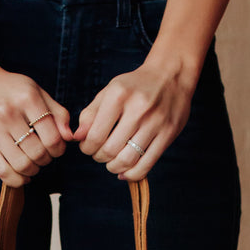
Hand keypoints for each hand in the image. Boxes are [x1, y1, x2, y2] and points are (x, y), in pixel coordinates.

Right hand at [0, 61, 73, 185]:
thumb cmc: (9, 88)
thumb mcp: (35, 91)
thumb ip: (57, 113)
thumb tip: (70, 137)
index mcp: (27, 99)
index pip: (52, 138)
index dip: (59, 149)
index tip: (56, 148)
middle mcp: (9, 114)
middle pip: (38, 154)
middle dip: (46, 160)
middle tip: (43, 156)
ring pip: (22, 165)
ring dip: (33, 171)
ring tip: (33, 164)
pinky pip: (3, 171)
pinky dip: (17, 180)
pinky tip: (22, 176)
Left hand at [72, 56, 197, 180]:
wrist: (171, 75)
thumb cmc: (135, 86)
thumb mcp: (110, 91)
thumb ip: (90, 114)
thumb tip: (77, 137)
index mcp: (119, 95)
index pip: (95, 135)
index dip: (87, 148)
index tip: (88, 147)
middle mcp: (138, 108)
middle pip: (110, 150)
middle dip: (99, 157)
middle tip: (99, 154)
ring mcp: (155, 122)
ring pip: (128, 160)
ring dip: (114, 167)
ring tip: (111, 162)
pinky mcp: (168, 134)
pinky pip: (147, 164)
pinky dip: (132, 174)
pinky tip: (125, 171)